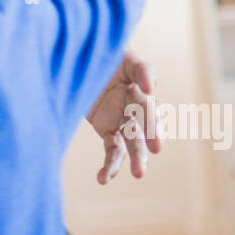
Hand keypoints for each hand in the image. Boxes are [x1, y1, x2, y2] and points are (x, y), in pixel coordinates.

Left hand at [87, 52, 159, 184]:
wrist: (78, 64)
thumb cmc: (101, 55)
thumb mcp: (118, 54)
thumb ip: (138, 68)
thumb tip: (151, 87)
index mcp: (139, 82)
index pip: (146, 87)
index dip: (147, 87)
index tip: (148, 88)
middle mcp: (135, 103)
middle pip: (146, 121)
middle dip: (151, 133)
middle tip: (156, 147)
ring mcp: (122, 118)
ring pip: (133, 142)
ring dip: (137, 158)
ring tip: (140, 173)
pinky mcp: (107, 129)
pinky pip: (112, 150)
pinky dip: (110, 166)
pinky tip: (103, 179)